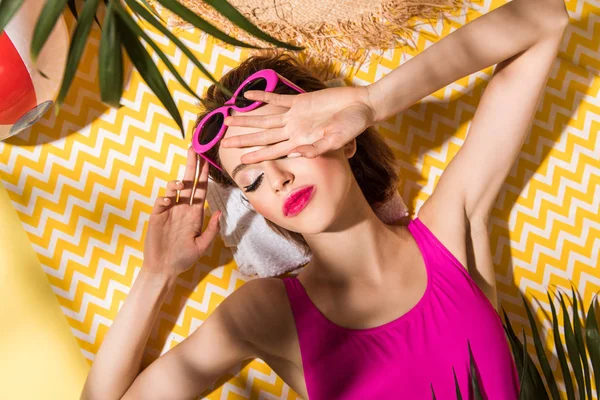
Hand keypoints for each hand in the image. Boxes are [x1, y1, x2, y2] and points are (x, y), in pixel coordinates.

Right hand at [142, 147, 221, 278]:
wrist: (164, 269)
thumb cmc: (184, 258)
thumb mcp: (202, 245)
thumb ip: (211, 229)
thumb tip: (218, 211)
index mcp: (195, 213)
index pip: (201, 189)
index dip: (204, 175)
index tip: (207, 160)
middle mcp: (182, 208)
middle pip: (188, 182)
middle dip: (191, 165)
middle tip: (193, 149)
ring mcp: (169, 211)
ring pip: (173, 189)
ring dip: (177, 182)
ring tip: (181, 182)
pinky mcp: (156, 217)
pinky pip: (160, 202)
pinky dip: (164, 198)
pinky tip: (168, 200)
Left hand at [220, 85, 376, 163]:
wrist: (362, 106)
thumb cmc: (352, 126)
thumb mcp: (337, 141)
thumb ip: (317, 148)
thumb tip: (298, 153)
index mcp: (301, 142)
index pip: (273, 151)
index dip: (256, 156)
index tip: (240, 160)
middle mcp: (294, 130)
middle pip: (263, 136)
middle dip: (243, 140)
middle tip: (223, 143)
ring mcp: (296, 116)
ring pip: (266, 118)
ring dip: (248, 119)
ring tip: (229, 119)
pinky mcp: (301, 101)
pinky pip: (278, 98)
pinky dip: (263, 96)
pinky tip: (248, 94)